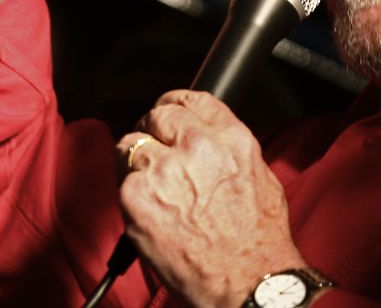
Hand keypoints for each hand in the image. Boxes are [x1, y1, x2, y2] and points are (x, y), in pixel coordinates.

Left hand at [117, 91, 305, 307]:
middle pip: (157, 115)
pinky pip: (120, 180)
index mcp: (230, 138)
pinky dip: (128, 193)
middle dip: (153, 131)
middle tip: (154, 152)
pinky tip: (146, 209)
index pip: (191, 100)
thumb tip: (207, 142)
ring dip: (136, 162)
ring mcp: (163, 169)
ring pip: (131, 144)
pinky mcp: (136, 195)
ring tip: (149, 186)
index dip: (174, 105)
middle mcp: (197, 146)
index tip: (167, 113)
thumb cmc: (257, 241)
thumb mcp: (260, 177)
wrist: (246, 281)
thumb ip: (228, 151)